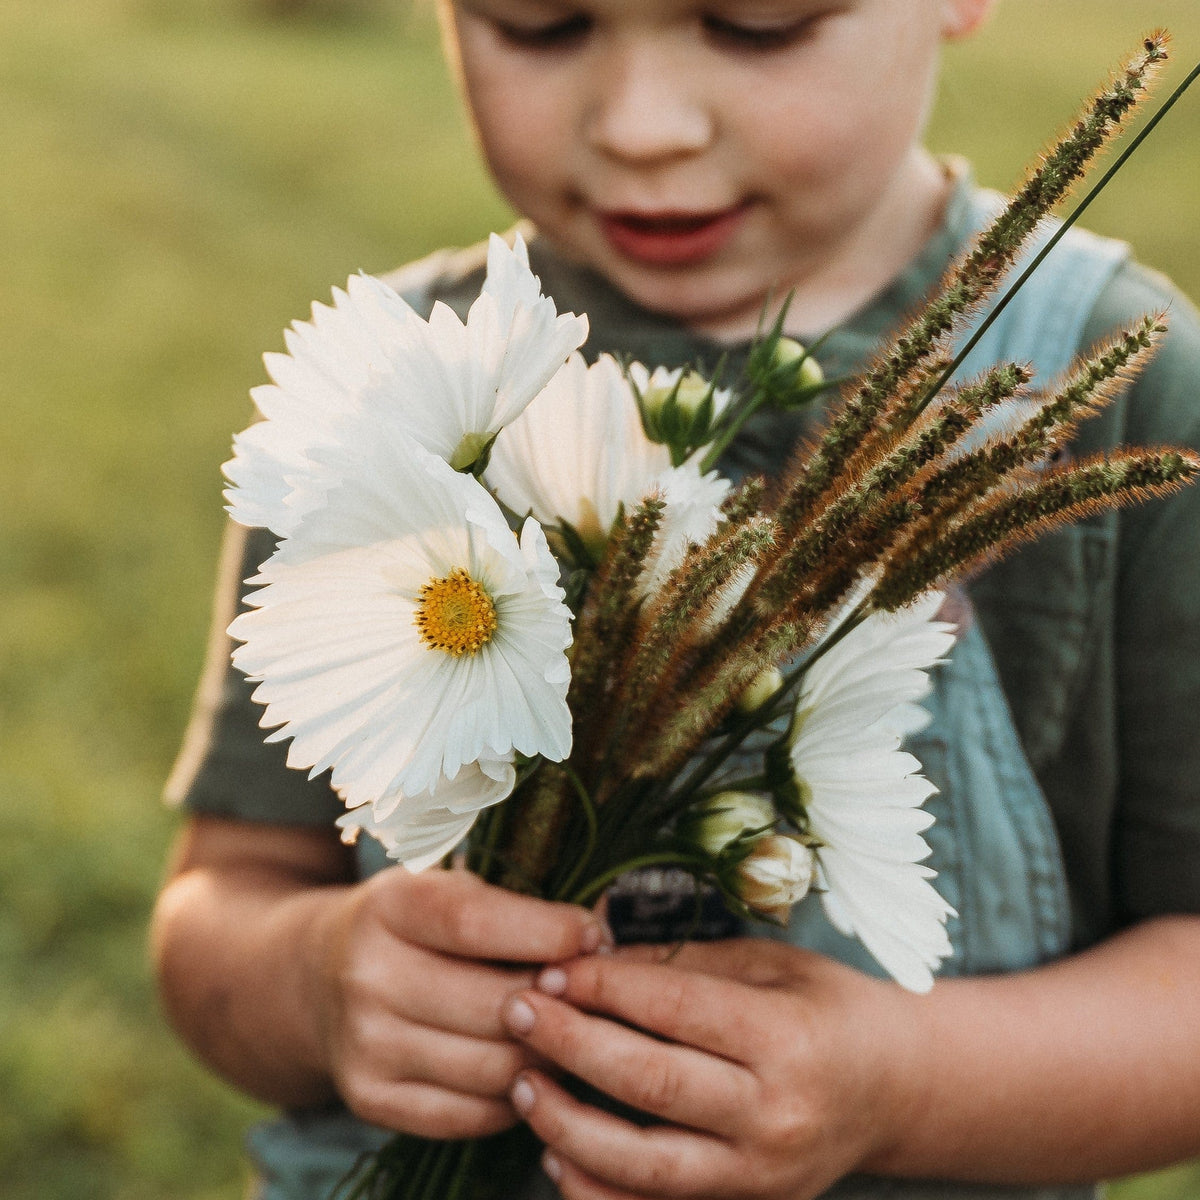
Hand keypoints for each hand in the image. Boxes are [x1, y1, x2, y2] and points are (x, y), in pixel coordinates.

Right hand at [312, 867, 611, 1138]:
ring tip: (570, 1028)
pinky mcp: (372, 1099)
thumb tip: (604, 930)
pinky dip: (515, 1093)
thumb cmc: (413, 923)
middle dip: (561, 1000)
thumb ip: (516, 902)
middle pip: (496, 1004)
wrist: (319, 975)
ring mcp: (366, 1044)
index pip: (476, 923)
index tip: (592, 933)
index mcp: (388, 906)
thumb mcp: (447, 886)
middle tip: (592, 990)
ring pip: (495, 1067)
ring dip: (548, 1052)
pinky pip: (474, 1113)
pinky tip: (527, 1062)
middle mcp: (367, 976)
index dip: (547, 931)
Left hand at [501, 938, 929, 1198]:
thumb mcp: (767, 964)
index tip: (552, 968)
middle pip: (650, 1083)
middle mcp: (775, 1115)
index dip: (604, 987)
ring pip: (644, 1164)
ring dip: (569, 1126)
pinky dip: (598, 1190)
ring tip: (521, 1083)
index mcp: (786, 1037)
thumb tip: (590, 953)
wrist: (892, 1089)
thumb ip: (682, 964)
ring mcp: (761, 1175)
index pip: (674, 1009)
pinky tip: (556, 1156)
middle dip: (571, 1044)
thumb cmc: (825, 1008)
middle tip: (516, 1011)